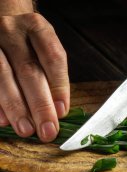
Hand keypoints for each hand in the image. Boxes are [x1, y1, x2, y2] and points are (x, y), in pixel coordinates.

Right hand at [0, 12, 69, 141]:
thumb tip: (58, 110)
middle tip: (48, 130)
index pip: (52, 58)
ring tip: (26, 129)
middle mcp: (11, 31)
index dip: (59, 86)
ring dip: (16, 107)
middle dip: (40, 105)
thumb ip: (50, 73)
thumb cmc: (26, 40)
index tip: (62, 111)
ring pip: (2, 76)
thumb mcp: (42, 45)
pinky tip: (3, 120)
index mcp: (37, 28)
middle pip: (29, 71)